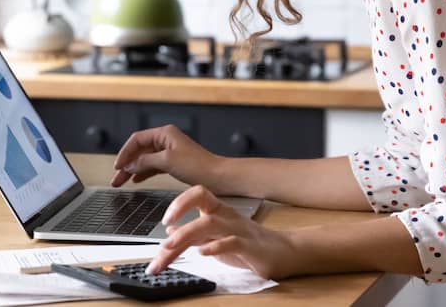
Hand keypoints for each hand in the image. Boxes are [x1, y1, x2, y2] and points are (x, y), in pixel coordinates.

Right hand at [110, 125, 219, 187]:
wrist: (218, 177)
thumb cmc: (198, 166)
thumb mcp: (167, 161)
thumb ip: (146, 161)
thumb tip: (130, 164)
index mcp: (165, 133)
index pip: (137, 139)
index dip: (125, 152)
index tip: (117, 165)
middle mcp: (166, 140)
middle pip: (139, 150)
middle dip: (126, 164)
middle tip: (115, 178)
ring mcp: (169, 152)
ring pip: (145, 160)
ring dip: (133, 170)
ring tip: (121, 182)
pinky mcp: (173, 163)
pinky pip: (153, 166)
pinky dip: (143, 173)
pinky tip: (136, 180)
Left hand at [146, 185, 300, 278]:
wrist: (285, 251)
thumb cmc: (249, 244)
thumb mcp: (216, 238)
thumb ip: (193, 234)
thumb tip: (169, 230)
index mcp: (219, 211)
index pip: (198, 194)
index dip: (180, 202)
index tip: (163, 219)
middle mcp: (227, 217)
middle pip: (200, 209)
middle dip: (177, 223)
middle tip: (160, 243)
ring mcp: (239, 231)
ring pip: (211, 224)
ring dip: (187, 233)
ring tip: (170, 246)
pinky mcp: (251, 247)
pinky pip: (232, 243)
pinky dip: (216, 246)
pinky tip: (203, 252)